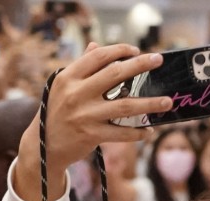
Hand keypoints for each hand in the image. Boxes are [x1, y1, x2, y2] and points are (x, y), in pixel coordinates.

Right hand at [13, 43, 173, 199]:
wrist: (42, 146)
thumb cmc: (56, 112)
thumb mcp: (63, 87)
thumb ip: (81, 67)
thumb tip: (96, 46)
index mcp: (68, 77)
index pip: (98, 57)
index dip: (119, 50)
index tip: (136, 50)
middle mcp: (76, 93)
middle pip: (115, 74)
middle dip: (140, 65)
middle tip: (159, 60)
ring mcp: (84, 115)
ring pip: (125, 105)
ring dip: (149, 103)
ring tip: (167, 102)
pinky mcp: (91, 135)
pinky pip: (121, 133)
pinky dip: (137, 132)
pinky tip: (149, 131)